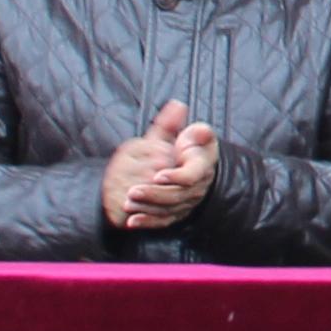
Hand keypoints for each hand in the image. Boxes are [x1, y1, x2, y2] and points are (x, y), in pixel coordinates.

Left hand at [101, 100, 217, 232]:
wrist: (199, 163)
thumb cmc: (193, 145)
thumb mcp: (191, 131)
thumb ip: (181, 123)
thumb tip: (178, 107)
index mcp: (202, 166)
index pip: (192, 175)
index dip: (176, 177)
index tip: (158, 174)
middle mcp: (197, 187)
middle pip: (176, 196)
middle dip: (153, 194)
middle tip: (132, 191)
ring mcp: (188, 202)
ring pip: (168, 210)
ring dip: (147, 209)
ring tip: (128, 203)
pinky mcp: (178, 212)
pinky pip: (164, 222)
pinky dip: (148, 223)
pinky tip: (132, 221)